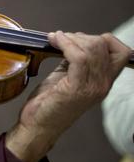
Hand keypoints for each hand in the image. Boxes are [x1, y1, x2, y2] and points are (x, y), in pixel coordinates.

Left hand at [6, 31, 131, 161]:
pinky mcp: (77, 89)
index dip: (104, 39)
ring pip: (92, 49)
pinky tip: (54, 41)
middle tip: (62, 38)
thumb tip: (74, 40)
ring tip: (56, 38)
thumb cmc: (49, 102)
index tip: (80, 38)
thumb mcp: (66, 76)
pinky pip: (79, 57)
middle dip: (80, 36)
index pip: (122, 53)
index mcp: (103, 81)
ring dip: (71, 38)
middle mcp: (103, 84)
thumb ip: (75, 60)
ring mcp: (92, 87)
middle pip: (104, 46)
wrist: (38, 125)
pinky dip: (65, 44)